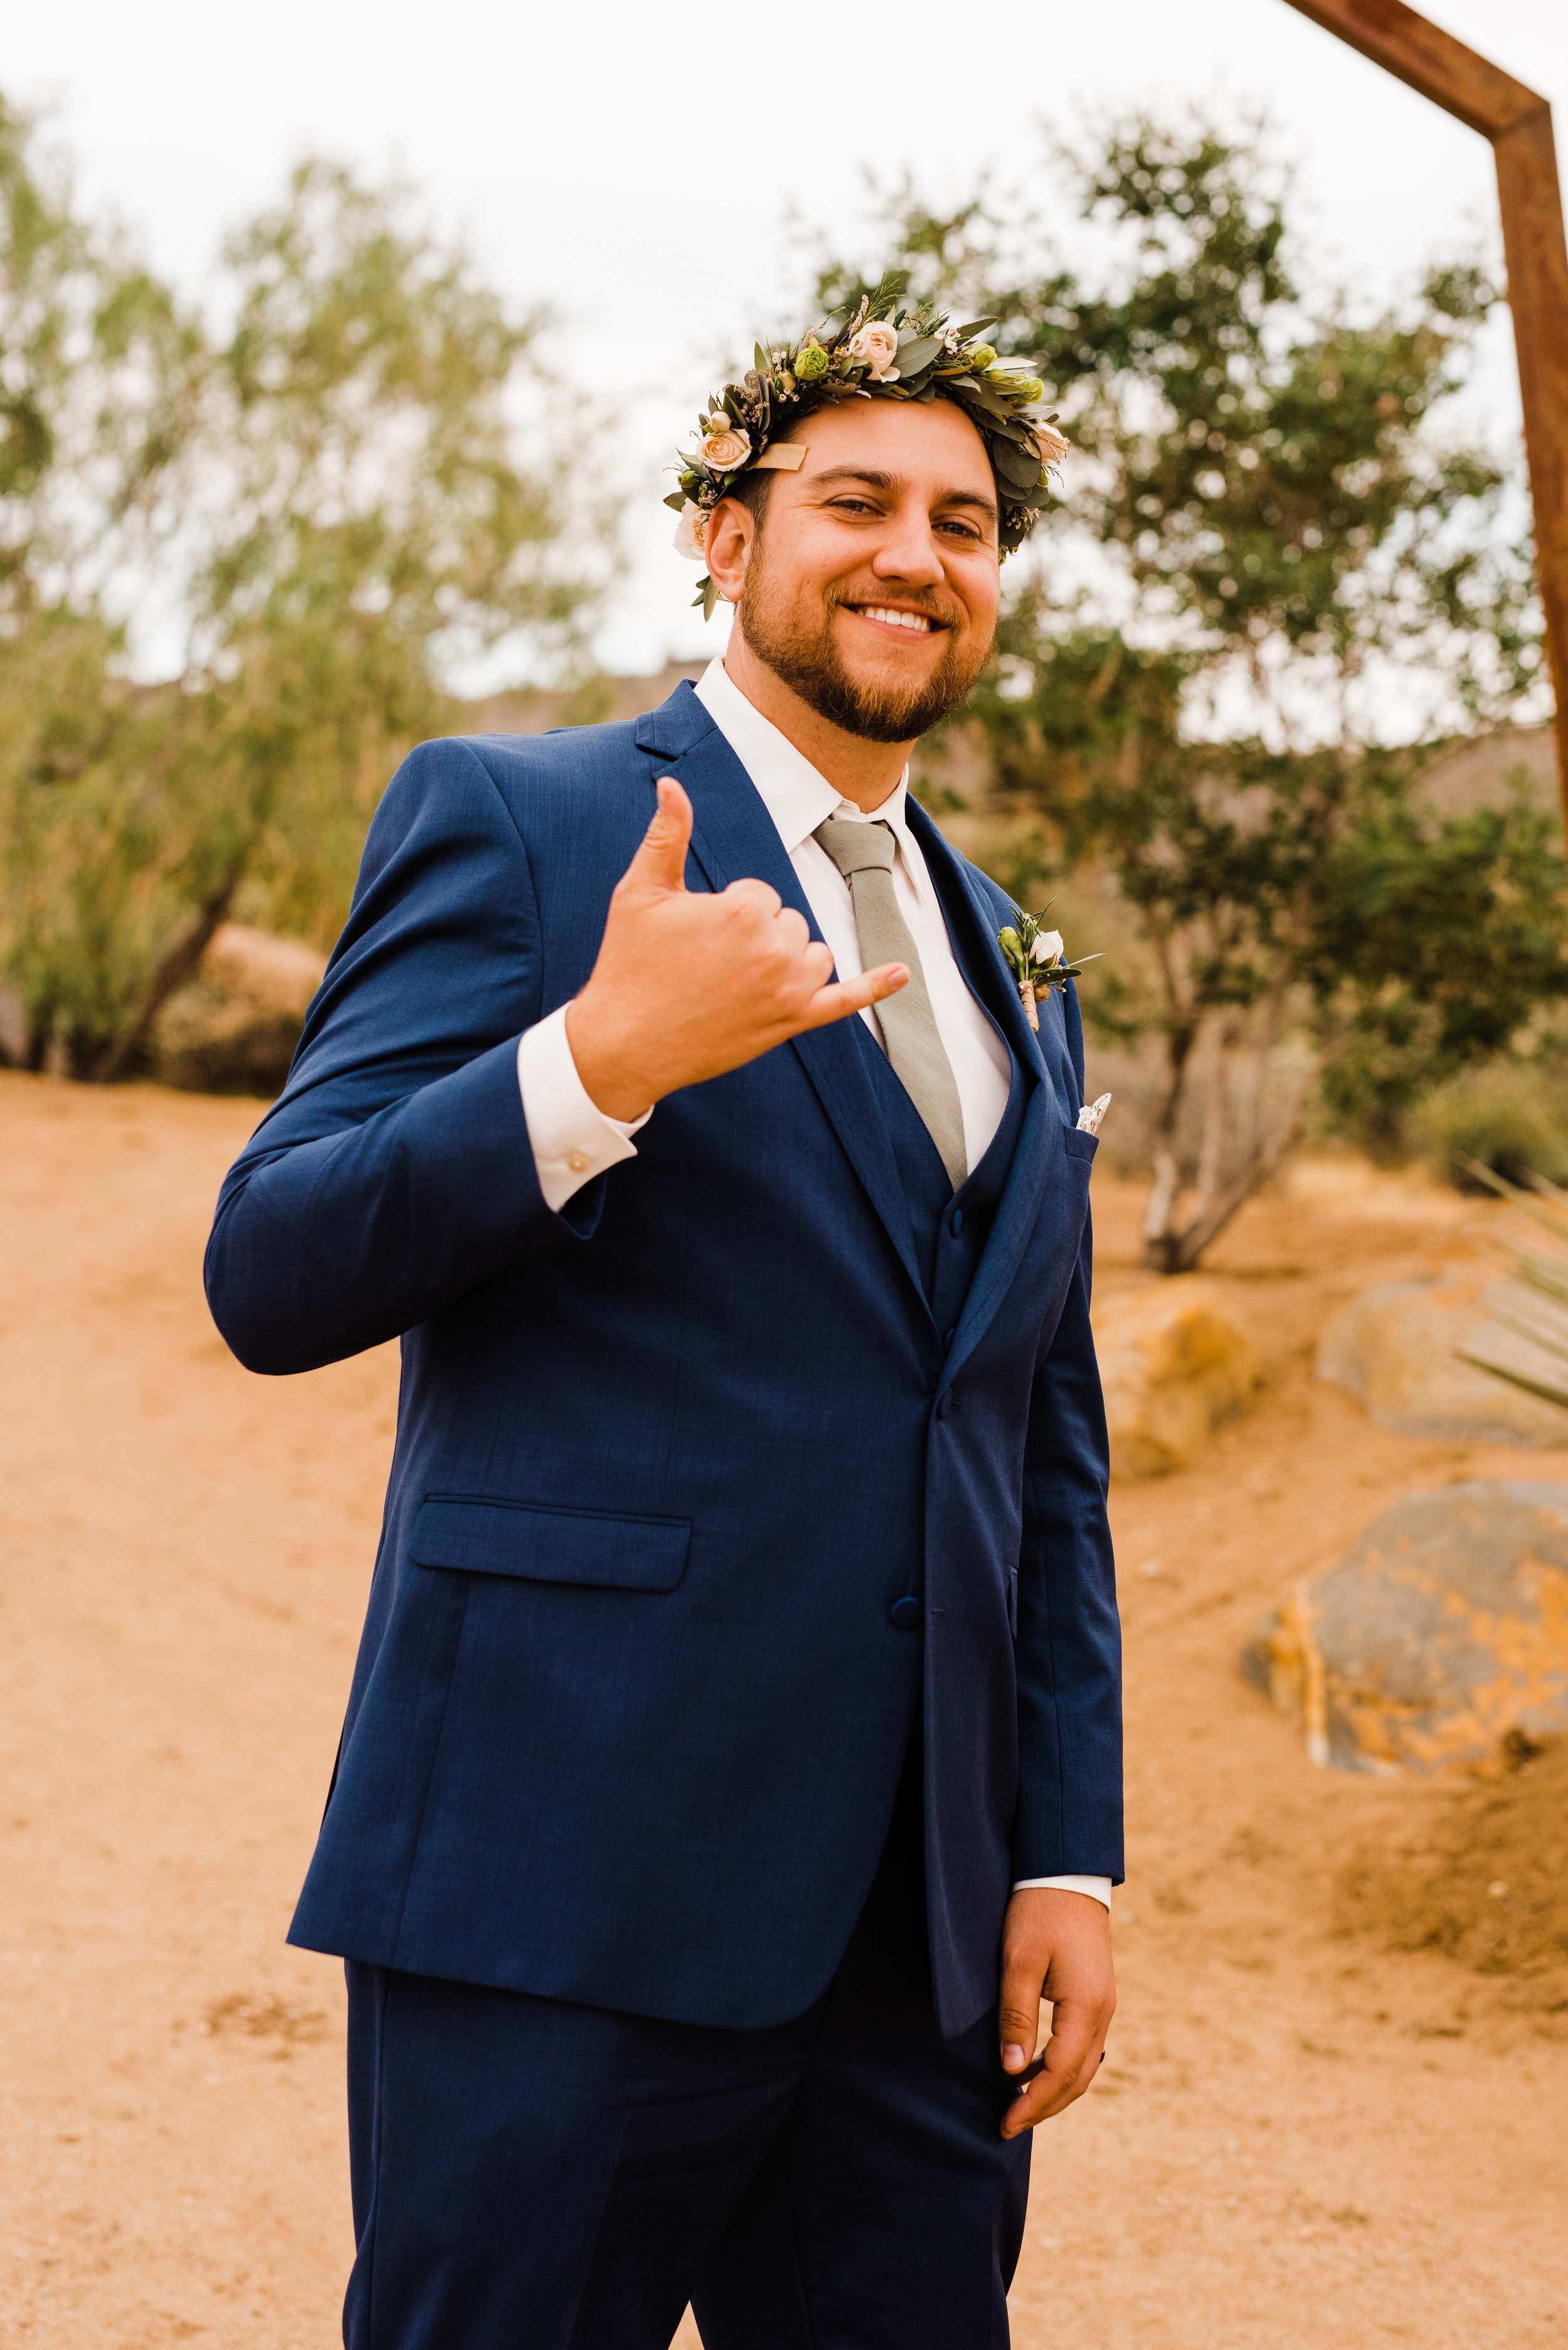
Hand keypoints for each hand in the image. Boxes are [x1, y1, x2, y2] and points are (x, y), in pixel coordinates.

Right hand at [566, 776, 907, 1118]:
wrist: (625, 1044)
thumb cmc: (629, 964)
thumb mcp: (641, 892)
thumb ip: (666, 833)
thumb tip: (672, 784)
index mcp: (745, 909)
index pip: (761, 894)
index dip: (726, 912)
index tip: (694, 939)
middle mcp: (777, 948)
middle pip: (788, 922)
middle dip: (755, 936)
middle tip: (707, 964)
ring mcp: (789, 989)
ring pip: (812, 954)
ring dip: (786, 961)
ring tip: (736, 981)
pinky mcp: (792, 1023)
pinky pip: (844, 1001)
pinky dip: (875, 988)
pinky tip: (903, 975)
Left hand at [997, 1887, 1115, 2138]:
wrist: (1068, 1873)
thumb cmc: (1039, 1912)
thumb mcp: (1019, 1961)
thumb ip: (1017, 2016)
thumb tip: (1013, 2070)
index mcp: (1087, 2006)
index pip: (1061, 2072)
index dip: (1033, 2103)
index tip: (1005, 2123)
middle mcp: (1104, 2012)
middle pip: (1078, 2078)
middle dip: (1044, 2106)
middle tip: (1008, 2124)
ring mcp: (1104, 2005)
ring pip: (1085, 2066)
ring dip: (1054, 2090)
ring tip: (1018, 2103)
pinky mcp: (1097, 1997)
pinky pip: (1084, 2047)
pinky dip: (1061, 2067)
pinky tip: (1034, 2068)